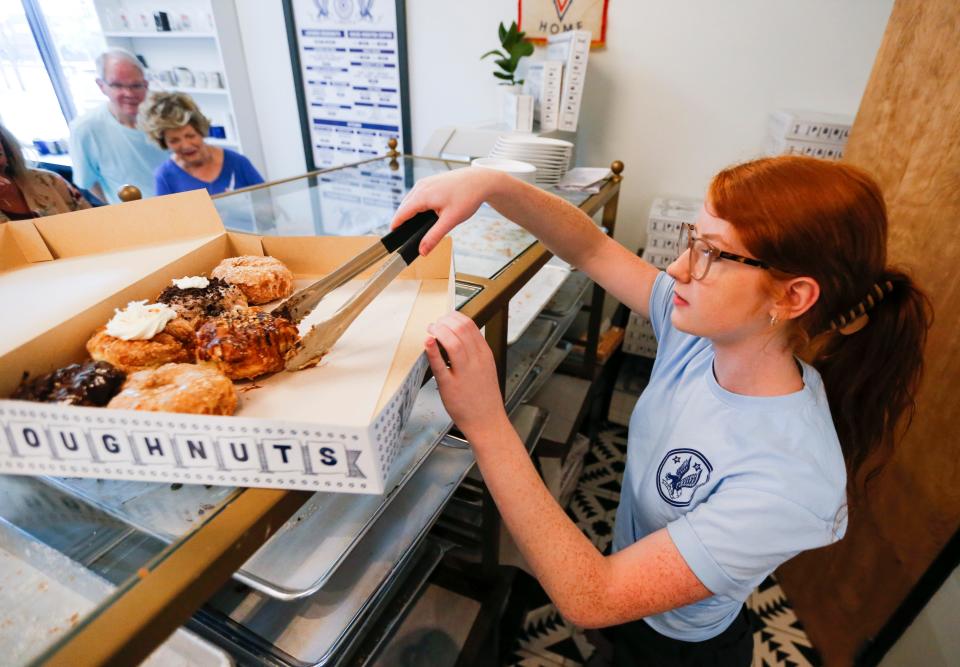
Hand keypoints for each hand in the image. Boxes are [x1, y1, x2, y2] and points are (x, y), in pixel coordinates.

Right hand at [392, 167, 503, 255]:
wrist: (480, 180)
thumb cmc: (467, 196)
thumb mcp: (451, 220)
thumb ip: (434, 236)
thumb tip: (422, 251)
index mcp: (422, 195)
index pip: (401, 213)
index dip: (396, 226)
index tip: (393, 238)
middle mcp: (420, 187)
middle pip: (404, 207)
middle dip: (402, 221)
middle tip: (405, 237)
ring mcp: (425, 182)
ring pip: (410, 200)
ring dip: (409, 213)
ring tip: (413, 227)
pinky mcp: (431, 182)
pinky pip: (417, 195)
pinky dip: (417, 205)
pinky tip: (424, 214)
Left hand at [424, 312, 507, 438]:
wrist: (487, 421)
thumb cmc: (484, 397)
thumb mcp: (486, 367)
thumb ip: (474, 351)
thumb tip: (459, 335)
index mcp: (485, 354)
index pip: (470, 325)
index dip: (454, 317)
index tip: (445, 318)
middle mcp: (476, 361)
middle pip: (461, 329)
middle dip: (444, 321)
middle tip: (435, 324)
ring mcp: (464, 373)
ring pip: (452, 342)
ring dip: (438, 331)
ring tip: (431, 330)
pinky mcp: (450, 386)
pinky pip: (440, 365)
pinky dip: (432, 350)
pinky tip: (427, 342)